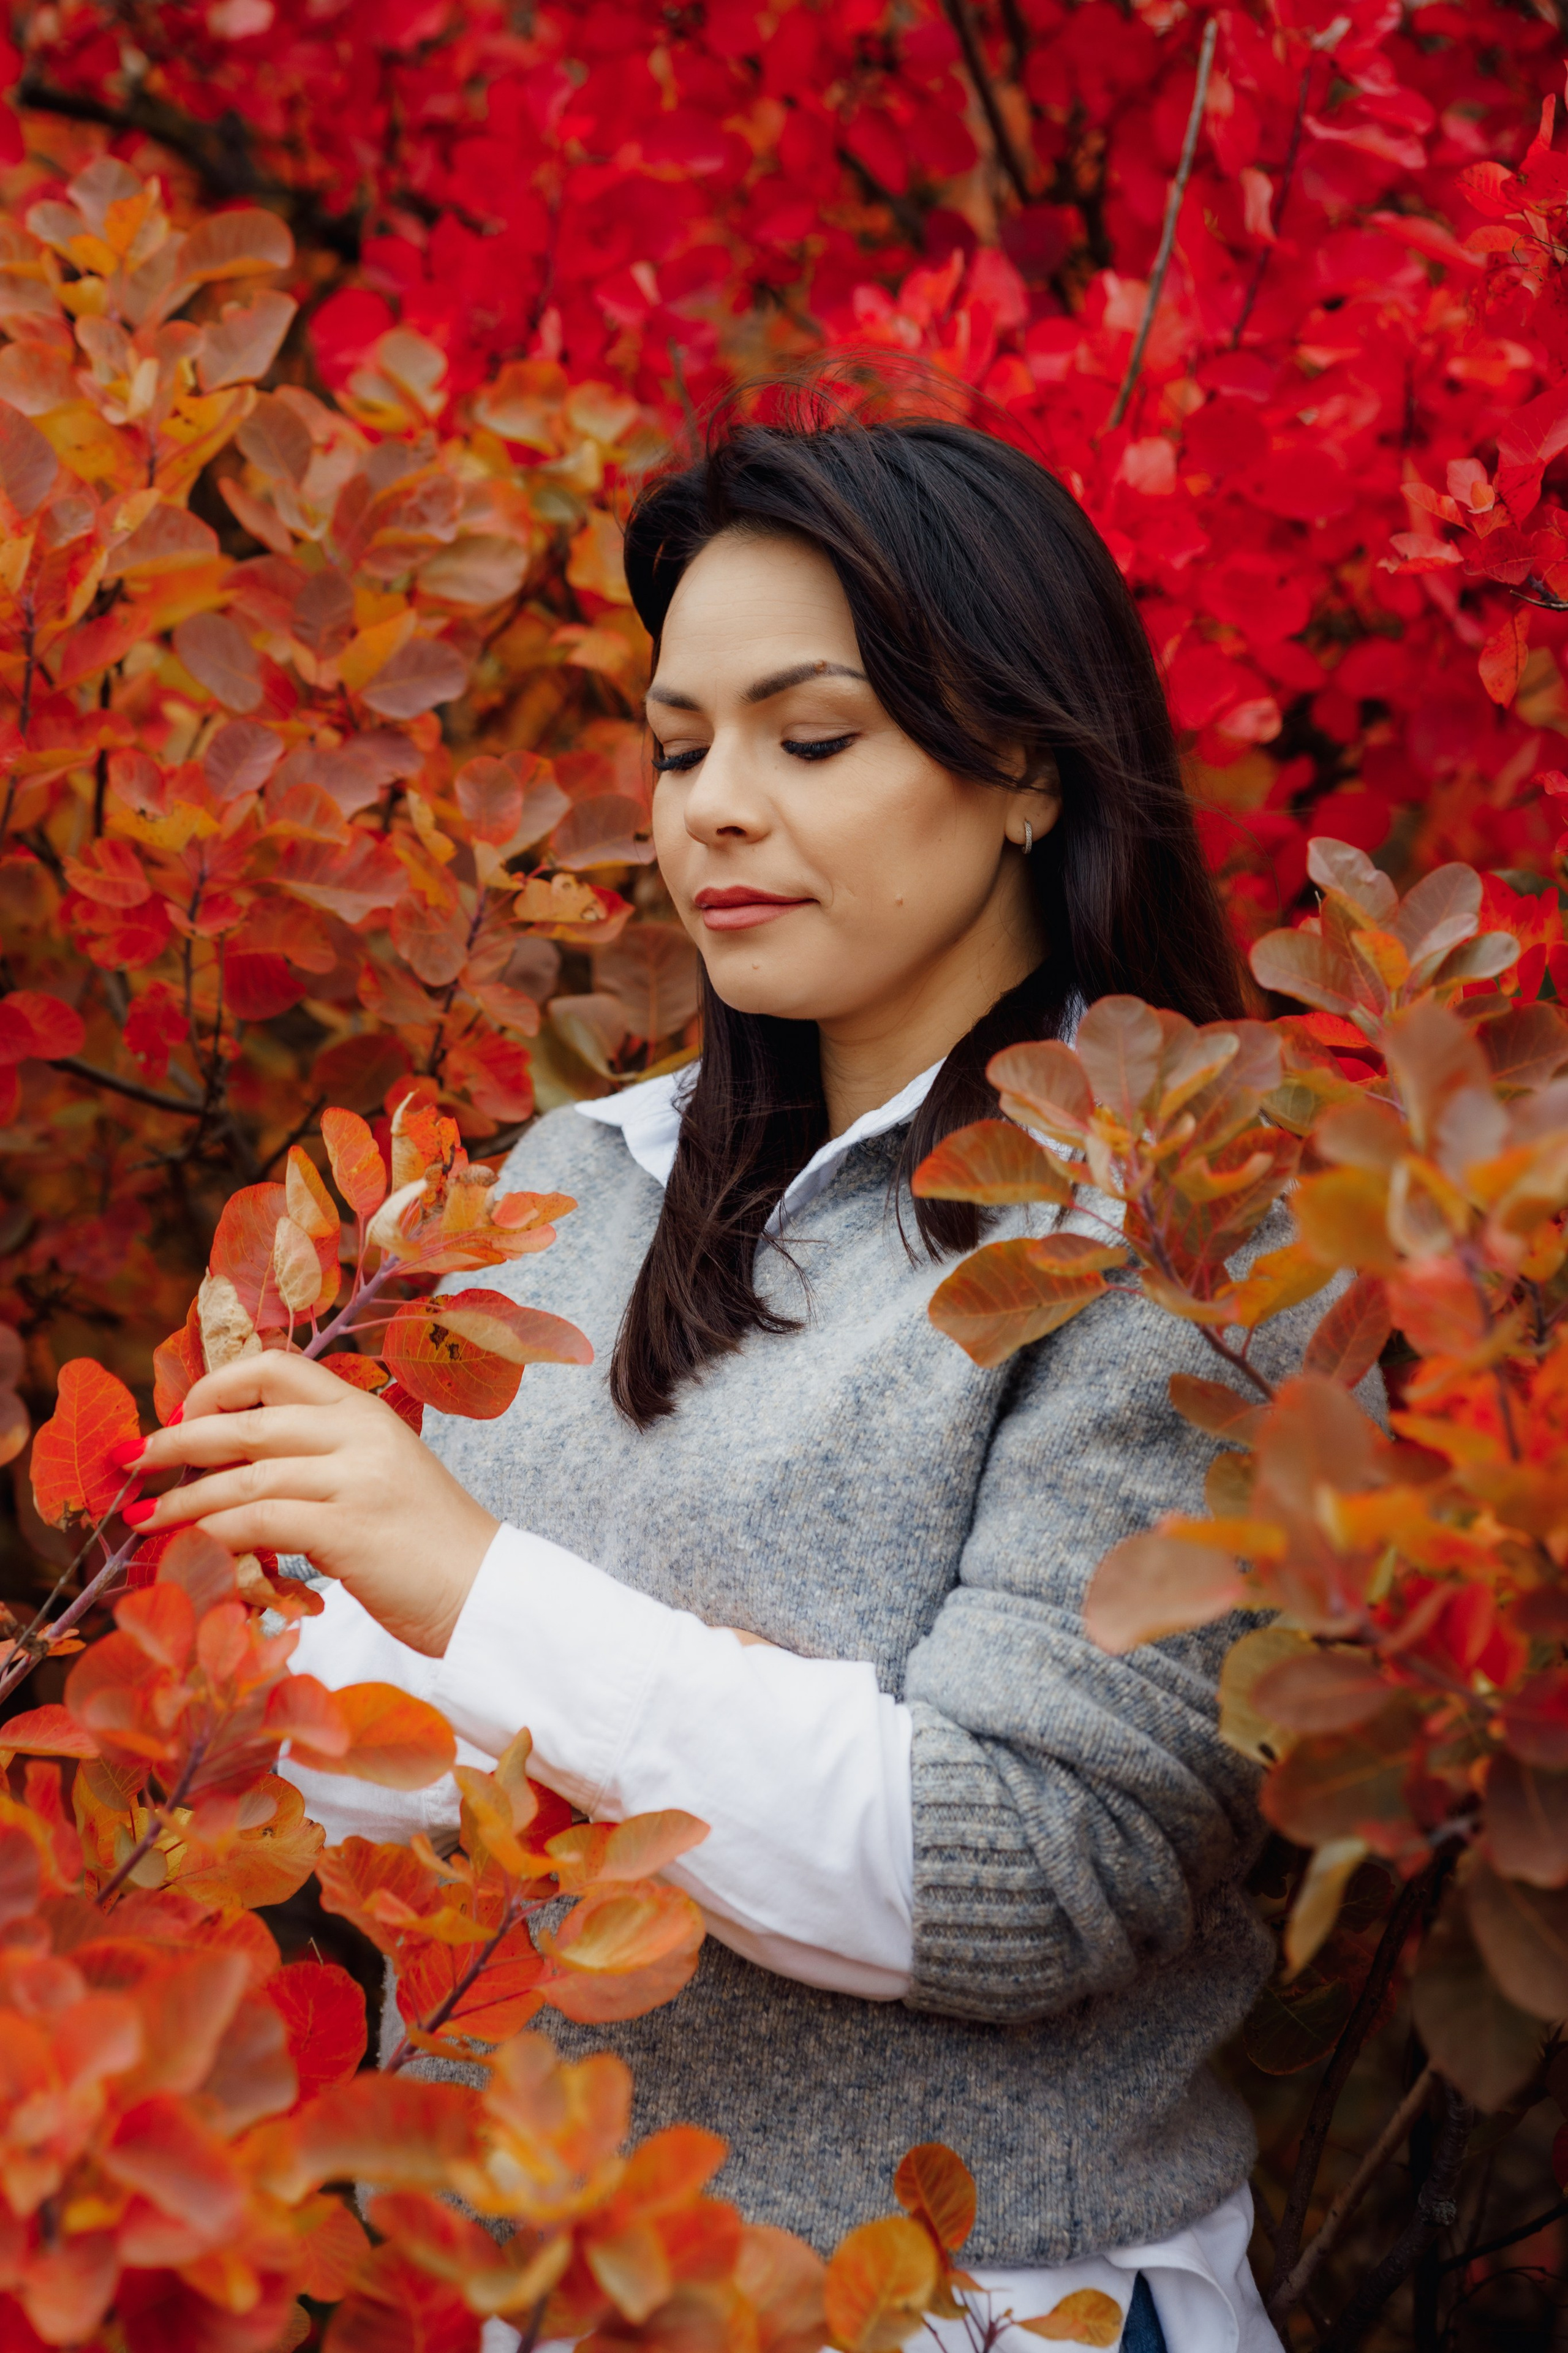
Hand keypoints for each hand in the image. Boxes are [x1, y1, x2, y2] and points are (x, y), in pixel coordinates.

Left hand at [123, 1353, 498, 1656]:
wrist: (486, 1592)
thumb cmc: (425, 1544)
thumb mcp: (378, 1477)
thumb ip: (322, 1458)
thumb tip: (237, 1468)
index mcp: (366, 1411)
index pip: (277, 1367)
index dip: (217, 1385)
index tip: (183, 1415)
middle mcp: (361, 1433)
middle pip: (247, 1421)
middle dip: (177, 1440)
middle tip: (132, 1460)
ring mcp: (356, 1479)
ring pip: (244, 1476)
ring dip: (182, 1499)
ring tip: (141, 1517)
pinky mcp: (348, 1529)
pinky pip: (259, 1522)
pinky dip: (212, 1534)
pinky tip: (186, 1548)